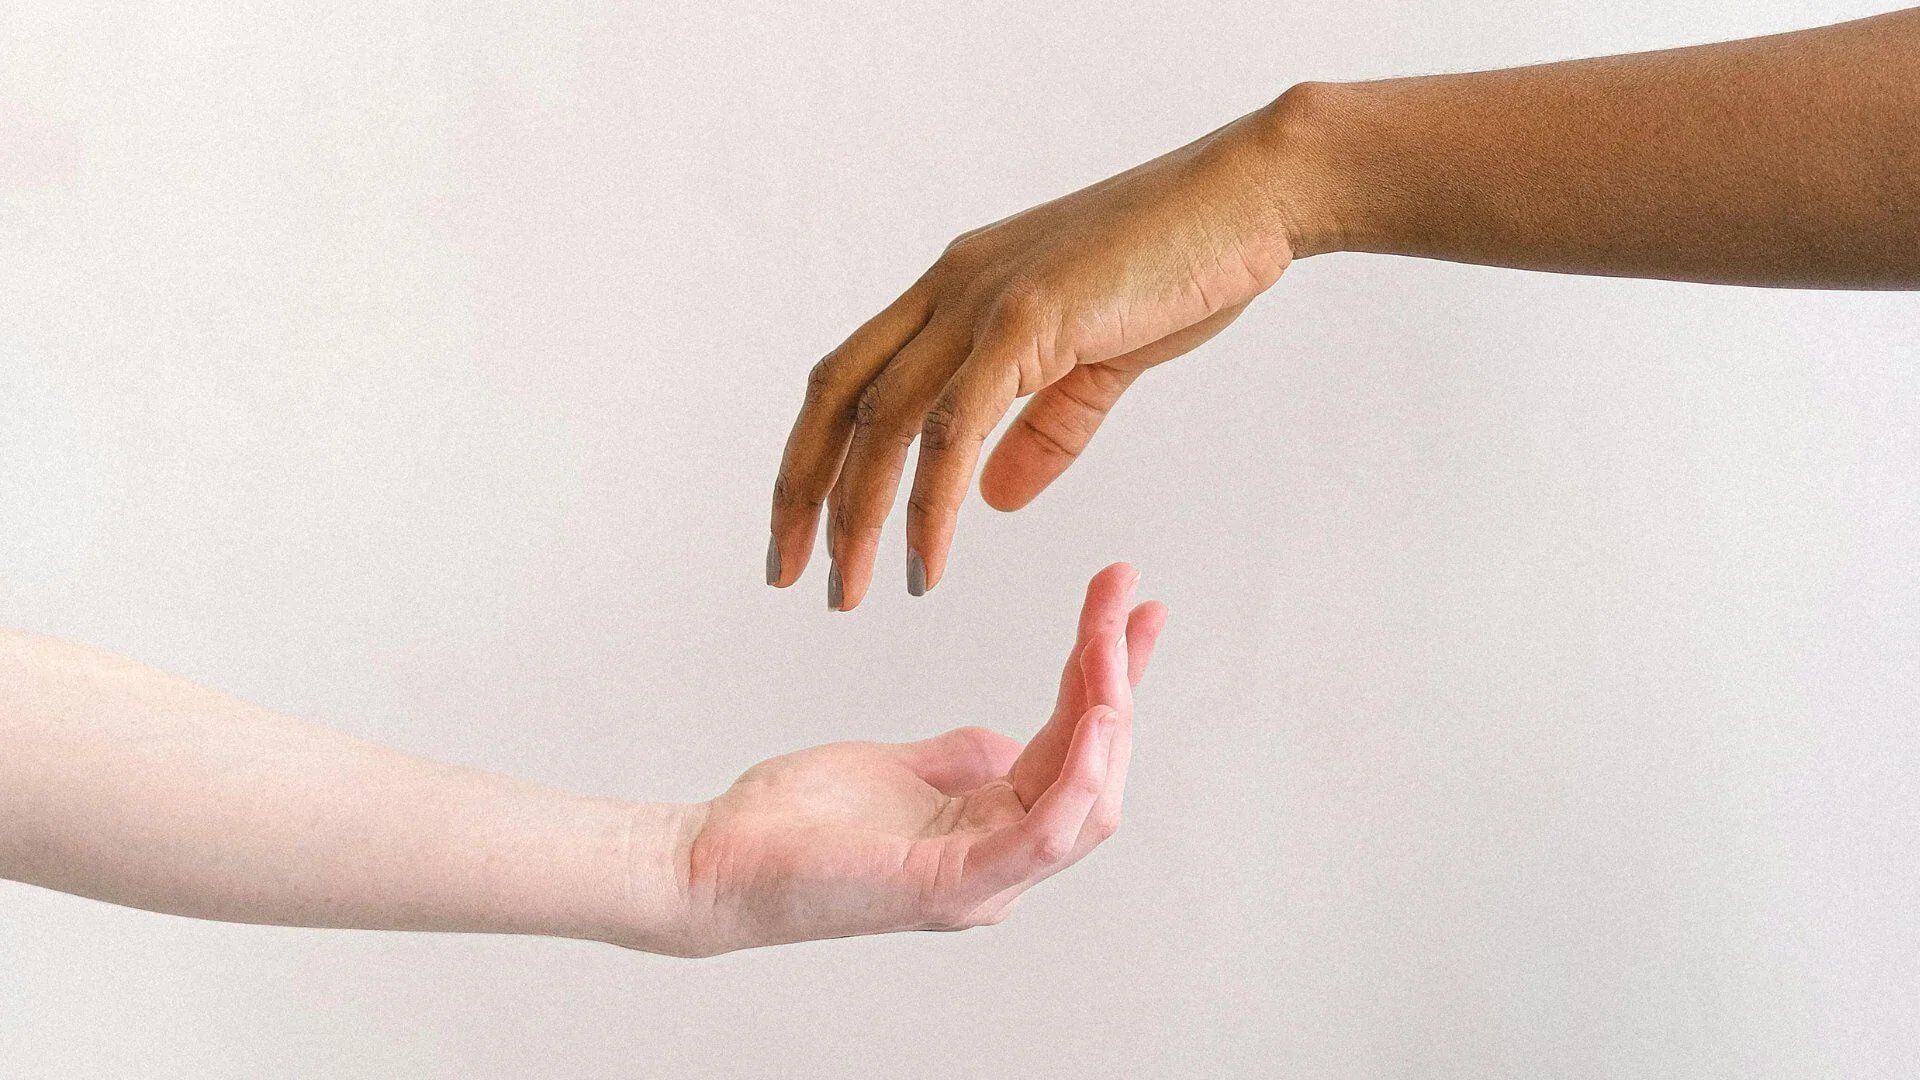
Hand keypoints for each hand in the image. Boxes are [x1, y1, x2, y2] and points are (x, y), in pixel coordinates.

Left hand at [652, 563, 1166, 955]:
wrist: (713, 862)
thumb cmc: (791, 823)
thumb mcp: (893, 769)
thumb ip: (957, 760)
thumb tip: (1006, 741)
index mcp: (989, 834)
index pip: (1074, 749)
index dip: (1106, 677)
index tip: (1126, 603)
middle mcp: (1001, 863)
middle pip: (1094, 766)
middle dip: (1118, 676)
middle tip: (1127, 595)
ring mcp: (983, 881)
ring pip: (1088, 799)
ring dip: (1109, 710)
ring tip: (1107, 638)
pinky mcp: (954, 886)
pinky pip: (1046, 831)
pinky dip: (1082, 772)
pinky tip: (1097, 712)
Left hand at [768, 107, 1302, 608]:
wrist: (1250, 197)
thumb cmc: (1185, 267)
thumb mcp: (1098, 361)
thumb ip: (1041, 428)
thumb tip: (991, 498)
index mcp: (954, 289)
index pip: (849, 378)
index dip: (814, 455)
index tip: (803, 532)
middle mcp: (949, 287)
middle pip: (836, 399)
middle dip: (802, 493)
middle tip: (787, 576)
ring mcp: (983, 298)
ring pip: (884, 422)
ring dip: (857, 515)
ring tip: (851, 591)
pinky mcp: (1028, 318)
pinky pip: (953, 429)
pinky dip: (929, 504)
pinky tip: (925, 563)